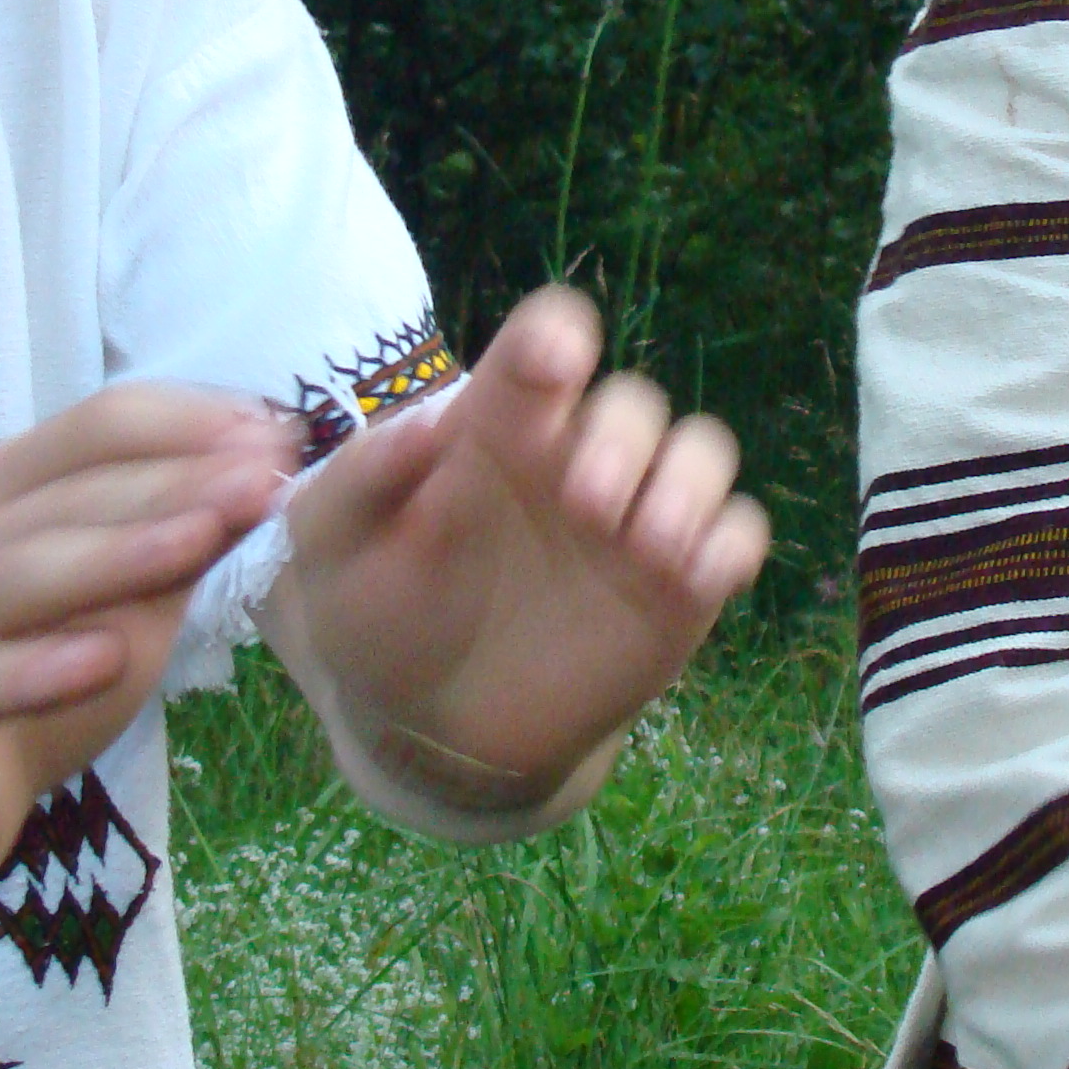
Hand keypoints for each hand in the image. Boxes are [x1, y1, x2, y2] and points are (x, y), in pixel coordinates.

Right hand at [0, 386, 291, 900]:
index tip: (284, 431)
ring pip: (20, 575)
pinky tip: (103, 659)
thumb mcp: (122, 607)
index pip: (99, 429)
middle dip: (177, 480)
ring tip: (203, 540)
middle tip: (269, 476)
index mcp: (8, 496)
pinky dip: (35, 668)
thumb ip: (180, 545)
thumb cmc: (22, 678)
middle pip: (72, 495)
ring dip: (117, 553)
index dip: (191, 423)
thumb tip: (268, 473)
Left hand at [261, 286, 768, 803]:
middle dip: (622, 439)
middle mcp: (578, 457)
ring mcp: (636, 519)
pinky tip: (695, 578)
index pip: (544, 346)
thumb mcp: (333, 549)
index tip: (553, 360)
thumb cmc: (379, 616)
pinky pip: (736, 535)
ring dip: (688, 483)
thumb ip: (362, 481)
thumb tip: (425, 426)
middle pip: (634, 403)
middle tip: (583, 504)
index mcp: (500, 425)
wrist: (429, 730)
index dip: (556, 339)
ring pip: (701, 452)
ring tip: (648, 544)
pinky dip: (729, 542)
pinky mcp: (680, 587)